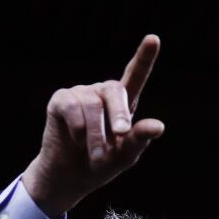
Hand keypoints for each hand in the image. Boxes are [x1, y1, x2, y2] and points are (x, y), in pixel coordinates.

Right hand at [21, 34, 164, 217]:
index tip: (153, 39)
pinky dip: (77, 129)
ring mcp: (80, 94)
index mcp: (123, 103)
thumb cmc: (100, 165)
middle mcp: (101, 93)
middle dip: (119, 113)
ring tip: (94, 154)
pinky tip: (75, 139)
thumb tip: (158, 126)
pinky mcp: (60, 100)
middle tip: (121, 134)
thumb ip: (139, 140)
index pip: (135, 76)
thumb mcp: (124, 156)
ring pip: (92, 105)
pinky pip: (72, 108)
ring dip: (95, 135)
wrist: (69, 178)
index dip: (144, 58)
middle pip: (115, 90)